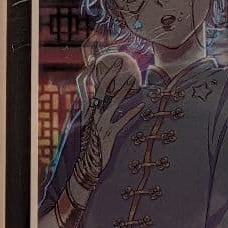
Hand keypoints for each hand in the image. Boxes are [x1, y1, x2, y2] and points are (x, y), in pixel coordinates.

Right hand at [72, 56, 144, 191]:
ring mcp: (100, 124)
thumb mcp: (90, 128)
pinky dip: (132, 114)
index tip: (99, 62)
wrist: (86, 166)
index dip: (94, 74)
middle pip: (101, 90)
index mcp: (87, 112)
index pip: (89, 88)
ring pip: (113, 103)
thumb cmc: (90, 147)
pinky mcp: (109, 135)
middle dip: (109, 74)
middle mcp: (93, 116)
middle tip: (118, 62)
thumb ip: (95, 115)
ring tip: (132, 80)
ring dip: (123, 91)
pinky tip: (141, 108)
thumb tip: (102, 104)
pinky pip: (122, 121)